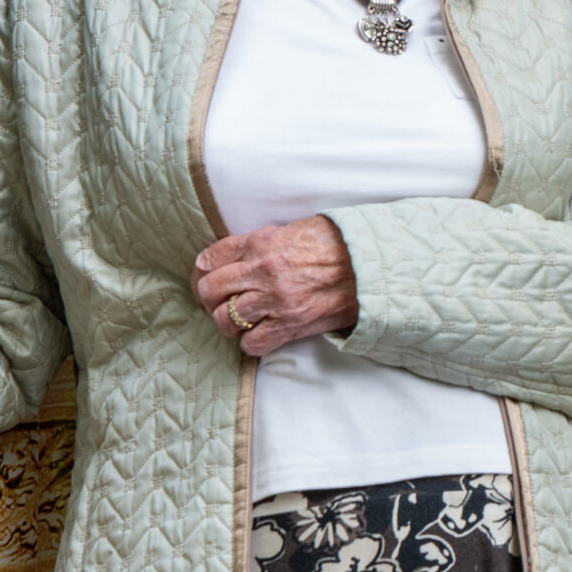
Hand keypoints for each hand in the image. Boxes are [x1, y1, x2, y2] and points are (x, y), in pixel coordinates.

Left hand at [194, 217, 358, 358]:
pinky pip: (251, 343)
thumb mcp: (294, 228)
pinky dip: (249, 342)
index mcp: (262, 242)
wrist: (369, 267)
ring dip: (226, 321)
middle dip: (208, 297)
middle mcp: (264, 270)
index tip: (205, 276)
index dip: (202, 270)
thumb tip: (234, 255)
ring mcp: (275, 300)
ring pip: (224, 318)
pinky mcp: (290, 324)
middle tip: (217, 301)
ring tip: (238, 320)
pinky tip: (258, 333)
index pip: (211, 257)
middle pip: (210, 289)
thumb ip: (261, 241)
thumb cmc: (336, 244)